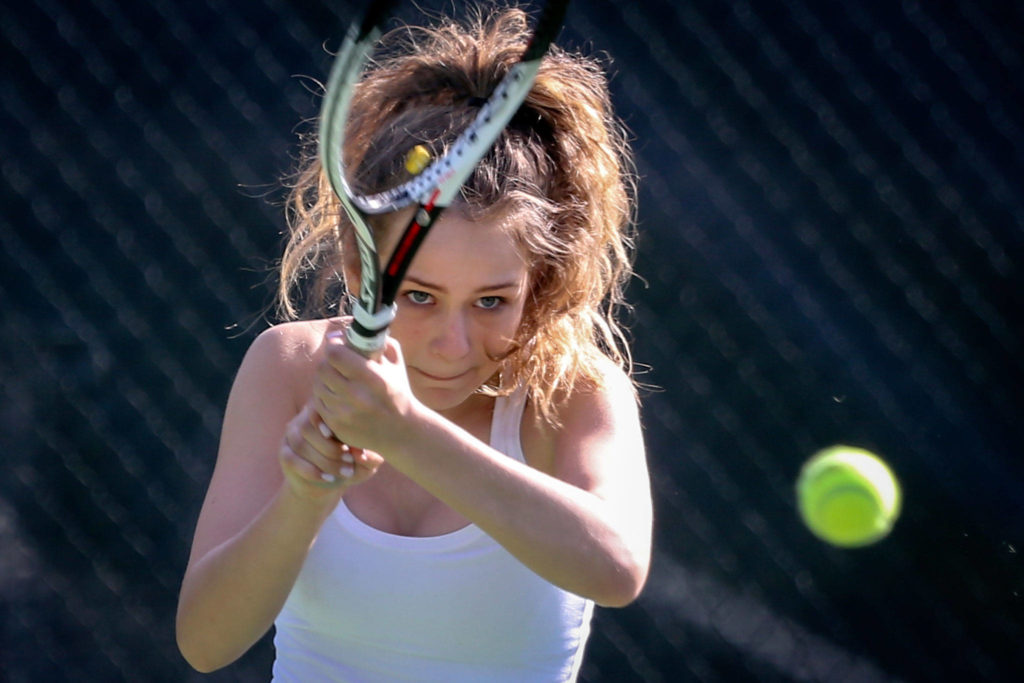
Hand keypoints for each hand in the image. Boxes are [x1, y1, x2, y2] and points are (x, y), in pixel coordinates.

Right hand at [278, 403, 382, 502]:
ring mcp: (291, 435)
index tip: (348, 440)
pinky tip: (328, 478)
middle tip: (352, 460)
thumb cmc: (352, 463)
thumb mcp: (365, 461)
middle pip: (309, 426)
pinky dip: (311, 470)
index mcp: (325, 410)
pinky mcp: (284, 454)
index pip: (322, 406)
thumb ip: (369, 457)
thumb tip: (363, 456)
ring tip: (346, 472)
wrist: (328, 483)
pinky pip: (292, 459)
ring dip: (324, 460)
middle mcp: (304, 418)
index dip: (331, 420)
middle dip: (332, 446)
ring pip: (301, 443)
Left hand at [312, 331, 414, 453]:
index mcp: (373, 378)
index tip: (337, 343)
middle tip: (335, 361)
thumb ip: (379, 343)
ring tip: (336, 379)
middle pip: (322, 369)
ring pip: (318, 386)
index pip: (336, 354)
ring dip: (324, 379)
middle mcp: (357, 396)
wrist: (402, 432)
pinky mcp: (336, 426)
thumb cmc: (398, 393)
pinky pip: (318, 404)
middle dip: (327, 361)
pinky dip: (325, 397)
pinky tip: (337, 395)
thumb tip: (352, 330)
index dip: (334, 345)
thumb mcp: (396, 365)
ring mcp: (344, 413)